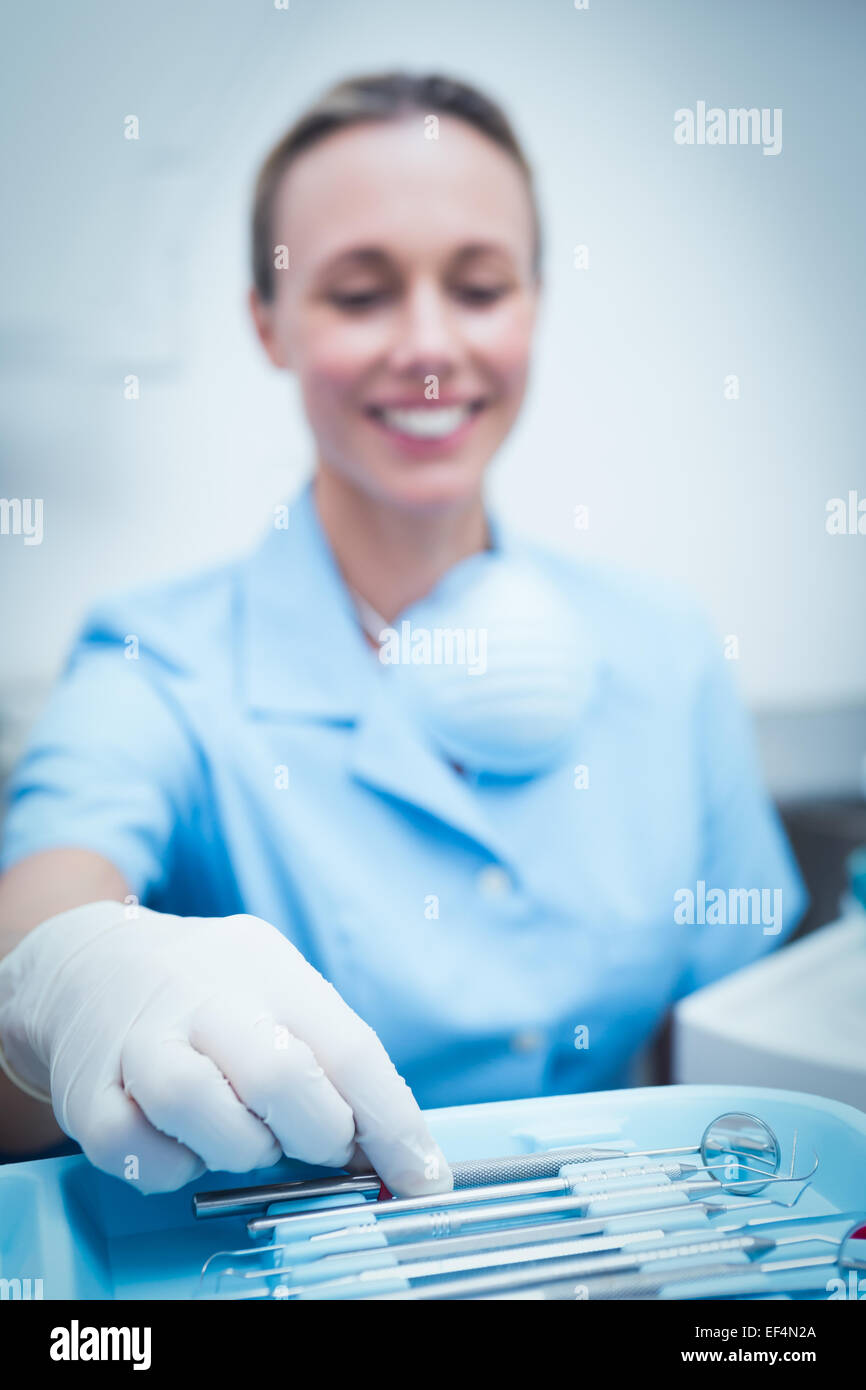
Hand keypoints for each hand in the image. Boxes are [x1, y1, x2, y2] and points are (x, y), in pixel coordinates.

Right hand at [0, 902, 451, 1195]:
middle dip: (318, 1134)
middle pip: (278, 1075)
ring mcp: (140, 1041)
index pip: (348, 1048)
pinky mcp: (87, 1089)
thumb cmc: (210, 990)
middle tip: (322, 1145)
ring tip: (248, 1138)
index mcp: (269, 970)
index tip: (424, 1178)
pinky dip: (172, 1167)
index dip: (394, 1125)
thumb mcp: (281, 989)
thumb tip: (403, 1152)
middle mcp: (203, 997)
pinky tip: (186, 1146)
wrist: (93, 963)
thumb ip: (336, 1060)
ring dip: (242, 1148)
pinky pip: (134, 1149)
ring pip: (196, 1106)